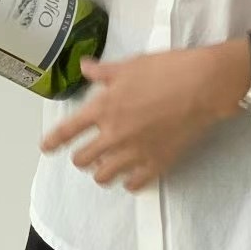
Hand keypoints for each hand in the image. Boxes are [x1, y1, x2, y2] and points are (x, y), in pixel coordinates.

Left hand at [40, 41, 250, 190]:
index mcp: (104, 107)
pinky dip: (129, 182)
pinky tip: (131, 176)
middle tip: (88, 153)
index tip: (46, 148)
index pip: (68, 130)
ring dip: (102, 172)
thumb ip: (104, 72)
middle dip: (81, 157)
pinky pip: (134, 184)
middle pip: (82, 159)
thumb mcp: (131, 65)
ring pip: (104, 176)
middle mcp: (114, 134)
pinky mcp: (157, 163)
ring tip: (108, 166)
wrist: (204, 85)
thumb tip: (84, 67)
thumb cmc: (167, 68)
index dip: (53, 141)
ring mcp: (135, 152)